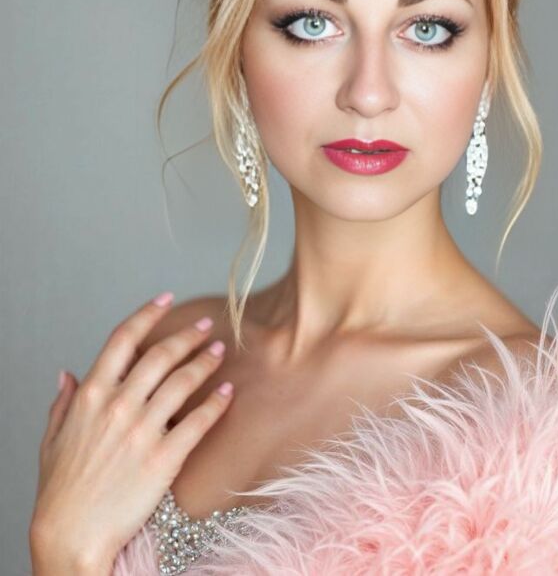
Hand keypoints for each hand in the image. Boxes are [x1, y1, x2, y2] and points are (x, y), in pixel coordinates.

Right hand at [29, 293, 232, 571]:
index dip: (148, 313)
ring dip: (205, 363)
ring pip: (182, 382)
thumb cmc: (60, 490)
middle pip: (160, 355)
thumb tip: (67, 374)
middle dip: (187, 335)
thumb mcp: (52, 439)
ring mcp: (142, 430)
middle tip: (207, 326)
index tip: (166, 298)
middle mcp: (118, 405)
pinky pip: (197, 422)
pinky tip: (228, 393)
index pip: (123, 339)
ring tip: (220, 352)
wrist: (71, 535)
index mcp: (91, 395)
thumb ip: (63, 402)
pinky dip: (216, 405)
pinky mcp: (163, 458)